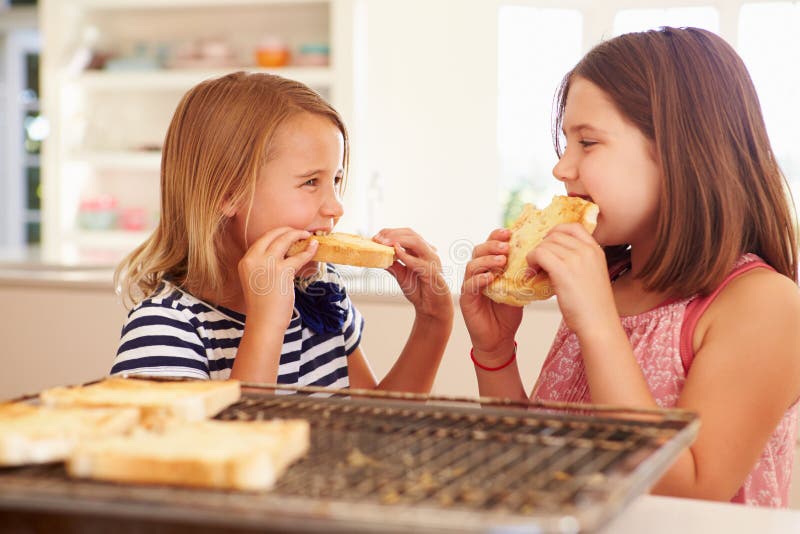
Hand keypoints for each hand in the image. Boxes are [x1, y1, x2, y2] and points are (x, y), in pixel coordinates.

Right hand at [237, 227, 317, 331]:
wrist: (264, 321)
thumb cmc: (262, 305)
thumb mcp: (256, 280)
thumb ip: (263, 265)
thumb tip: (283, 253)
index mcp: (246, 260)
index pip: (262, 239)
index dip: (277, 233)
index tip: (287, 232)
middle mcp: (254, 259)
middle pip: (273, 235)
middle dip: (288, 230)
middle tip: (300, 232)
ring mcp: (268, 264)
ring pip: (285, 240)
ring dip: (298, 234)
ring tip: (307, 235)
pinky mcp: (282, 271)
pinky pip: (299, 256)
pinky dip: (309, 250)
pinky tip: (314, 247)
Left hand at [374, 228, 452, 322]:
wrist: (430, 307)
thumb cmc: (419, 290)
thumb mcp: (401, 274)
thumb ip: (392, 264)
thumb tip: (378, 255)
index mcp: (422, 251)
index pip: (407, 234)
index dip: (390, 232)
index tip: (376, 237)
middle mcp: (428, 252)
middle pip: (411, 234)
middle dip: (392, 234)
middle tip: (377, 238)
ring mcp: (432, 261)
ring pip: (416, 242)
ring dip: (398, 240)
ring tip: (384, 243)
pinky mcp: (432, 273)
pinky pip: (419, 262)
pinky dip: (406, 256)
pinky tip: (396, 252)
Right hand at [459, 228, 522, 354]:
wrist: (499, 338)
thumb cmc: (508, 313)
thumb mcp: (519, 288)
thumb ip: (523, 272)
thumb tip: (542, 255)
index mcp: (490, 266)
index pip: (490, 245)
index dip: (497, 236)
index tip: (510, 232)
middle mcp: (478, 273)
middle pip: (478, 250)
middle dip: (492, 245)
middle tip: (506, 246)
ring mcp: (470, 285)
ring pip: (472, 265)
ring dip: (487, 260)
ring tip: (502, 261)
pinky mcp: (466, 299)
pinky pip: (469, 285)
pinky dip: (480, 279)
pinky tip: (491, 278)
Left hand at [526, 223, 616, 335]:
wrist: (599, 324)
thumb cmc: (593, 307)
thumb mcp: (591, 276)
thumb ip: (578, 262)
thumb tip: (553, 258)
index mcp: (596, 250)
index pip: (573, 227)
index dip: (556, 232)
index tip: (548, 245)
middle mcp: (586, 250)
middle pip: (555, 235)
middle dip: (543, 247)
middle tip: (539, 262)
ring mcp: (575, 258)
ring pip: (545, 245)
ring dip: (535, 256)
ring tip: (535, 270)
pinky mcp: (562, 270)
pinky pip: (539, 254)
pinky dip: (531, 262)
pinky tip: (532, 273)